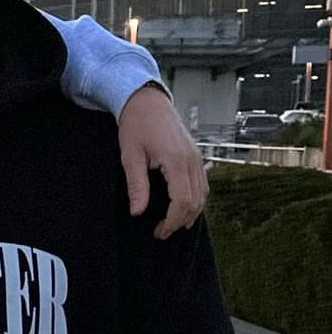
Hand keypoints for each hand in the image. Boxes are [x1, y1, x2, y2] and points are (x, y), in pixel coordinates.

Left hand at [117, 83, 208, 239]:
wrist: (147, 101)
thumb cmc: (136, 124)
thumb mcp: (130, 156)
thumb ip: (136, 185)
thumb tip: (137, 212)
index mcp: (177, 160)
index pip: (183, 201)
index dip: (172, 221)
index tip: (159, 232)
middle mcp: (192, 160)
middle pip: (196, 201)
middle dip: (180, 221)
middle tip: (161, 232)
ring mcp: (197, 157)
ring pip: (203, 194)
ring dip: (190, 212)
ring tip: (171, 224)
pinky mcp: (196, 156)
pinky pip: (202, 183)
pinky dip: (195, 199)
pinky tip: (182, 207)